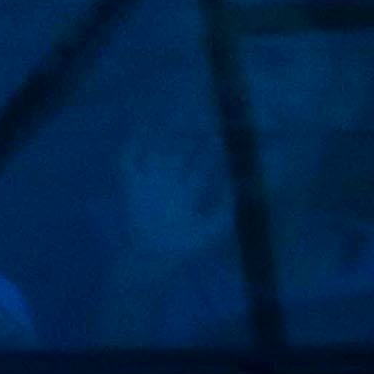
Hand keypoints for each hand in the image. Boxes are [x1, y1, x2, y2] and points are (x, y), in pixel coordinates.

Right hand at [116, 126, 229, 267]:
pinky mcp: (132, 184)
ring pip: (157, 151)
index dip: (211, 152)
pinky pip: (129, 160)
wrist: (152, 257)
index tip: (221, 137)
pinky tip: (144, 129)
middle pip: (180, 153)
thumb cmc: (182, 247)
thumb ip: (225, 214)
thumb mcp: (210, 232)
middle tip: (202, 118)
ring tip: (175, 117)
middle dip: (190, 137)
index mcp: (186, 193)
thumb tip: (243, 194)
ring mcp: (149, 182)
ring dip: (165, 135)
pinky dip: (134, 145)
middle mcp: (168, 183)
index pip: (201, 166)